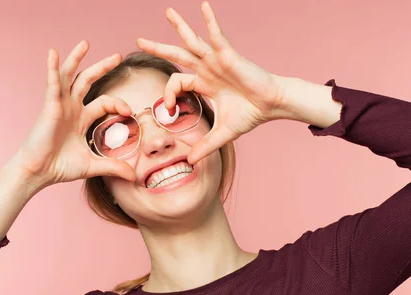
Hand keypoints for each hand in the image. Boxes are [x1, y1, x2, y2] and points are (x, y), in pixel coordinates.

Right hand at [14, 40, 136, 188]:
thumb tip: (134, 176)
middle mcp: (71, 108)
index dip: (118, 104)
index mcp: (81, 118)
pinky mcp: (49, 106)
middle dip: (102, 67)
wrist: (40, 172)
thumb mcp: (93, 165)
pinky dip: (52, 68)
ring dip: (76, 59)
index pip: (104, 102)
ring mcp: (60, 105)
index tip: (130, 112)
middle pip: (88, 81)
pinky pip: (52, 83)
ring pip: (69, 76)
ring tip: (85, 43)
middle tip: (117, 55)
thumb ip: (114, 167)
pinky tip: (53, 53)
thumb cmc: (61, 167)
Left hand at [136, 1, 284, 164]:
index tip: (169, 108)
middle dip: (158, 48)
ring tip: (167, 12)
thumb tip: (190, 162)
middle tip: (138, 41)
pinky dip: (209, 20)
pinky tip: (203, 5)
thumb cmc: (250, 114)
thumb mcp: (223, 132)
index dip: (168, 94)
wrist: (271, 105)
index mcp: (203, 84)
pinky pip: (216, 34)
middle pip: (177, 55)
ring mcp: (216, 60)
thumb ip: (206, 145)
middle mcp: (207, 69)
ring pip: (193, 40)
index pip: (177, 81)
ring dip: (179, 26)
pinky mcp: (228, 54)